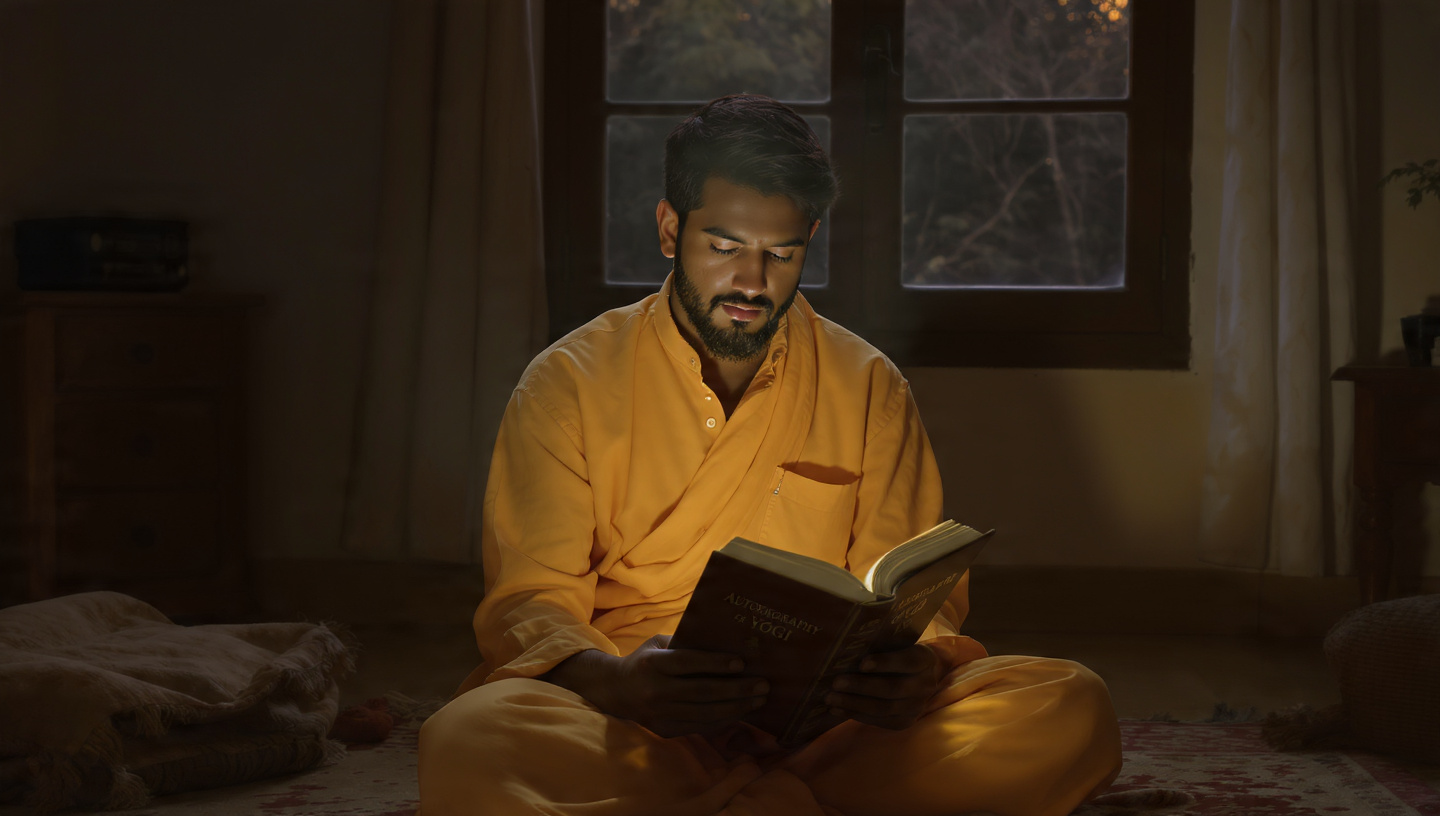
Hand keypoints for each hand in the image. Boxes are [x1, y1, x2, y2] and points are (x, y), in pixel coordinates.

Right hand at [543, 635, 767, 737]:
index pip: (688, 663)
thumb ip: (685, 644)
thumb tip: (725, 641)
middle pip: (702, 692)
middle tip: (763, 685)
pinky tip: (741, 712)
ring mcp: (659, 714)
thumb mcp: (658, 644)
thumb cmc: (645, 661)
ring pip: (705, 714)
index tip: (742, 662)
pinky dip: (723, 721)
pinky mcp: (665, 730)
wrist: (616, 692)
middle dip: (736, 689)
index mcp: (652, 664)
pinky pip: (700, 727)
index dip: (716, 663)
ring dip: (736, 707)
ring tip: (759, 700)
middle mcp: (654, 691)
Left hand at [825, 643, 943, 730]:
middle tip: (836, 683)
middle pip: (893, 688)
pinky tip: (837, 710)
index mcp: (924, 659)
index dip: (885, 663)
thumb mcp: (897, 645)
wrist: (920, 677)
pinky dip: (856, 715)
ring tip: (831, 699)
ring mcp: (917, 706)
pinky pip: (880, 721)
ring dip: (854, 704)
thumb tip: (845, 650)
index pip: (907, 661)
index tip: (862, 663)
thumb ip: (880, 646)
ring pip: (884, 708)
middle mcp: (925, 685)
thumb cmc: (899, 653)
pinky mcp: (905, 722)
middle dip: (862, 686)